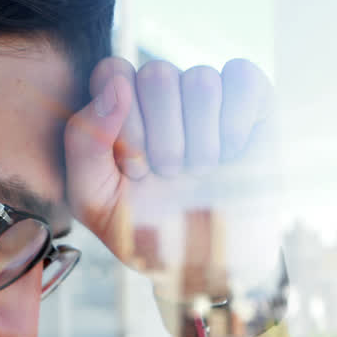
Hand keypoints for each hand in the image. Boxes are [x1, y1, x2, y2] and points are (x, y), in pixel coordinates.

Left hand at [64, 57, 277, 298]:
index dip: (123, 122)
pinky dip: (235, 123)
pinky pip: (242, 76)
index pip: (113, 72)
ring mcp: (208, 95)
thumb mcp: (95, 200)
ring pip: (200, 79)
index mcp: (122, 109)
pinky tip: (231, 154)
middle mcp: (163, 94)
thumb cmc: (148, 232)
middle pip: (157, 73)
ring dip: (200, 140)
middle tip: (170, 176)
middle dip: (162, 139)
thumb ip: (84, 141)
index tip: (135, 171)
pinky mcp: (252, 100)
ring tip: (201, 172)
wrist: (208, 264)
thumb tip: (117, 86)